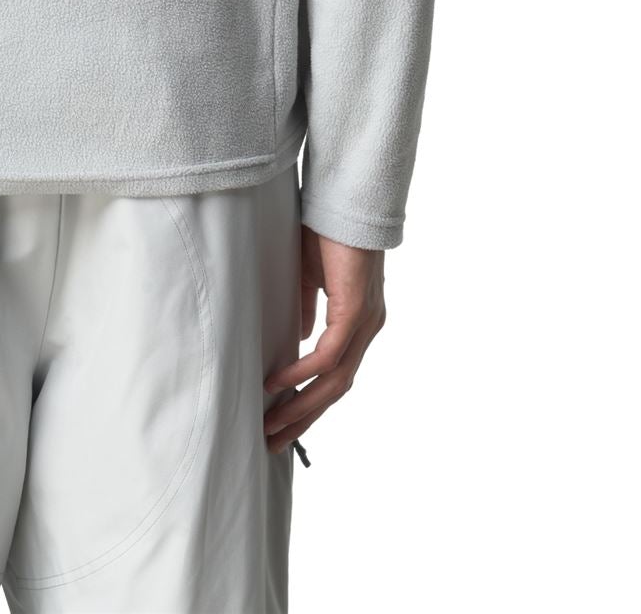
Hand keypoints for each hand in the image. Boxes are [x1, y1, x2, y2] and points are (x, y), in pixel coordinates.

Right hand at [262, 226, 386, 452]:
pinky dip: (303, 372)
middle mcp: (368, 328)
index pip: (337, 374)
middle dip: (304, 418)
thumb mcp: (312, 276)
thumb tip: (301, 335)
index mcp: (360, 322)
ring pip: (335, 381)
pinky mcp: (356, 311)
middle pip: (337, 389)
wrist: (345, 199)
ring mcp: (366, 323)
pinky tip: (278, 383)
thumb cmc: (327, 231)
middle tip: (273, 441)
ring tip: (272, 424)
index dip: (312, 400)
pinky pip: (329, 355)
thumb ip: (309, 307)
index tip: (284, 421)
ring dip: (301, 406)